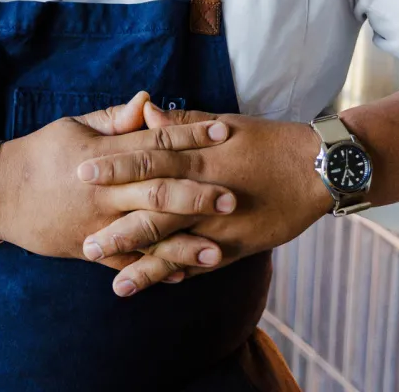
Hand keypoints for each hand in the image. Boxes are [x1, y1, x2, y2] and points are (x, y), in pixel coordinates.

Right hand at [0, 93, 236, 276]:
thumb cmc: (41, 152)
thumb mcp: (75, 126)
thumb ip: (116, 119)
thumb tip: (150, 100)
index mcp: (102, 155)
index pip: (154, 142)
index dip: (190, 136)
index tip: (222, 132)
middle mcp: (103, 191)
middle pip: (157, 191)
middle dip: (197, 195)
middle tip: (232, 197)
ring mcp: (96, 224)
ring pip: (146, 234)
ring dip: (182, 245)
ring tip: (217, 252)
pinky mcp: (87, 249)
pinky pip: (124, 262)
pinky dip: (152, 270)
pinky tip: (182, 277)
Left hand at [77, 103, 332, 294]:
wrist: (318, 168)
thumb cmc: (268, 140)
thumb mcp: (225, 123)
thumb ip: (183, 124)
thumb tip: (147, 112)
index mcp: (199, 157)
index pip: (147, 160)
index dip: (114, 167)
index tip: (80, 173)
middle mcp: (205, 192)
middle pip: (154, 213)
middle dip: (118, 230)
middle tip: (83, 244)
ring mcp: (222, 224)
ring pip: (177, 249)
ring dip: (145, 266)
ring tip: (116, 284)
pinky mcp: (238, 246)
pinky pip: (204, 265)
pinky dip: (182, 274)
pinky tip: (159, 285)